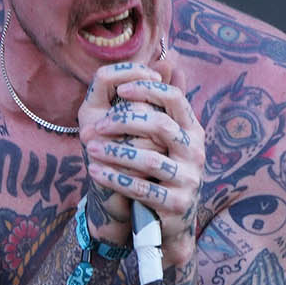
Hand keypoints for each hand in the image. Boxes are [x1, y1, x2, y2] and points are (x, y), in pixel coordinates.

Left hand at [77, 55, 204, 267]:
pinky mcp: (176, 205)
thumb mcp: (164, 138)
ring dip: (114, 152)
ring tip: (89, 150)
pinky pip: (141, 189)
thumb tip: (169, 59)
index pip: (175, 99)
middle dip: (124, 122)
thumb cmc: (160, 172)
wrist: (170, 225)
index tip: (121, 89)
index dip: (148, 89)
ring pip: (149, 159)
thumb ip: (162, 102)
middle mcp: (196, 152)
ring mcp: (189, 179)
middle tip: (96, 126)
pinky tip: (95, 172)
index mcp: (192, 130)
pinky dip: (115, 178)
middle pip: (161, 125)